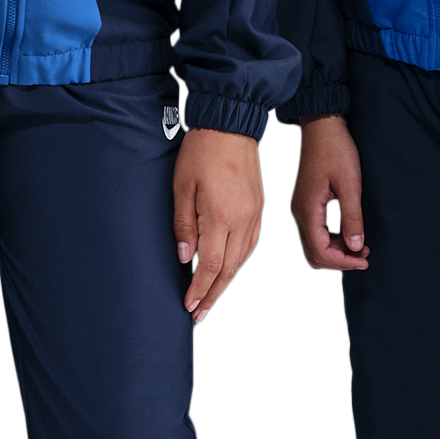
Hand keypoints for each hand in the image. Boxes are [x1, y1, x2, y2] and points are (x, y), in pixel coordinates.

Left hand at [173, 127, 263, 322]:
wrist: (230, 126)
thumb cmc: (202, 151)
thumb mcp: (181, 188)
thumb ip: (184, 226)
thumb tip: (185, 257)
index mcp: (221, 215)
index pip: (210, 265)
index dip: (200, 289)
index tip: (190, 305)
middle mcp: (242, 219)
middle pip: (229, 269)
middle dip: (213, 294)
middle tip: (199, 312)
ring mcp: (254, 215)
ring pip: (241, 260)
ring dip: (225, 281)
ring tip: (210, 296)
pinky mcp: (258, 209)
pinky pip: (250, 245)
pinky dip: (238, 262)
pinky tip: (227, 268)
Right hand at [291, 114, 368, 271]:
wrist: (323, 127)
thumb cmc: (336, 150)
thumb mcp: (350, 185)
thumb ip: (352, 218)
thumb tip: (356, 247)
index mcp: (307, 210)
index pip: (320, 251)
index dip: (343, 262)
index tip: (364, 260)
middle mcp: (300, 213)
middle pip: (314, 254)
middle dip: (339, 261)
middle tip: (364, 256)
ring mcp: (301, 209)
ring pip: (314, 245)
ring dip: (336, 251)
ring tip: (360, 247)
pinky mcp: (307, 204)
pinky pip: (315, 233)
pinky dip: (332, 240)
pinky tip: (350, 235)